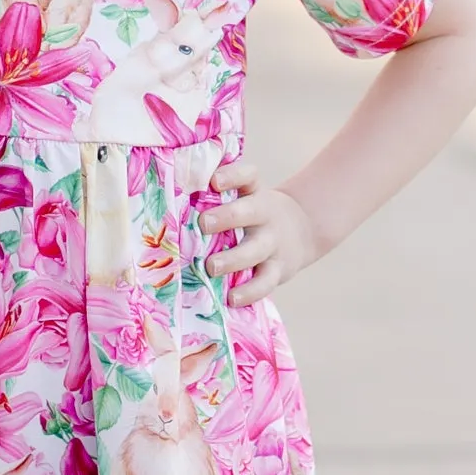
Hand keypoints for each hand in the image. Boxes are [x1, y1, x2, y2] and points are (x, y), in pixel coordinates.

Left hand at [204, 160, 326, 308]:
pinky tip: (232, 298)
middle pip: (250, 212)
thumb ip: (217, 198)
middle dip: (227, 217)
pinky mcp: (278, 270)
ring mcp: (273, 243)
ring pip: (255, 250)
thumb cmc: (256, 214)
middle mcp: (265, 215)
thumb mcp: (247, 196)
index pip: (248, 176)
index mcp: (254, 193)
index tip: (213, 181)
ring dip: (233, 259)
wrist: (304, 229)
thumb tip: (171, 194)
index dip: (232, 176)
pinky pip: (265, 282)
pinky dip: (250, 292)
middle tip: (203, 223)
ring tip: (211, 267)